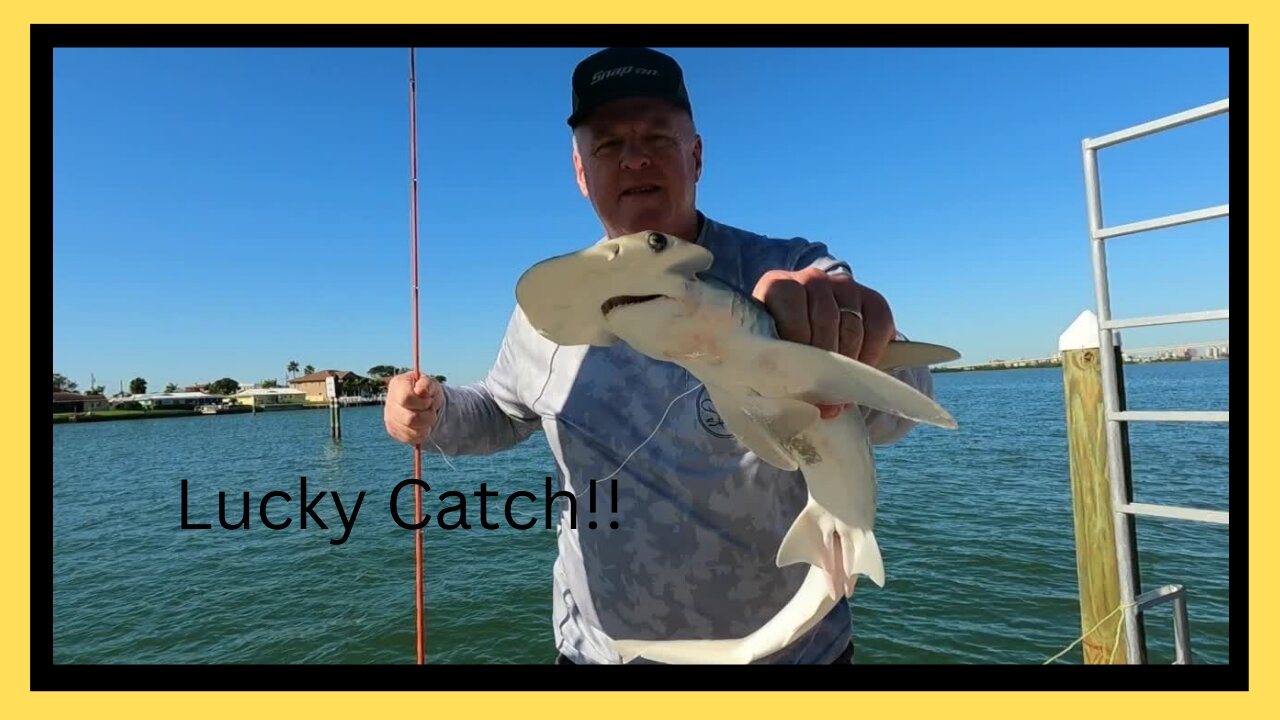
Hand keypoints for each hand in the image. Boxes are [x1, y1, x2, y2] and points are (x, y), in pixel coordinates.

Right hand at [383, 371, 443, 445]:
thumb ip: (427, 385)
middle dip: (427, 416)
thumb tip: (420, 391)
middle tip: (432, 410)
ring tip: (428, 417)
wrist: (425, 402)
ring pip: (410, 431)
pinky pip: (409, 438)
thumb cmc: (428, 391)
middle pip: (409, 418)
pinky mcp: (392, 430)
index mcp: (398, 384)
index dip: (422, 403)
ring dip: (426, 425)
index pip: (406, 398)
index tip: (429, 400)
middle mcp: (389, 401)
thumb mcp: (431, 384)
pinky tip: (423, 425)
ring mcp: (389, 417)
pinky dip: (422, 434)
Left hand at [752, 267, 895, 418]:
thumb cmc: (782, 345)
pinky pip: (879, 325)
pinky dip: (872, 354)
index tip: (801, 377)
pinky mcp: (871, 297)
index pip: (790, 307)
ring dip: (848, 365)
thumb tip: (797, 401)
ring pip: (852, 327)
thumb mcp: (772, 350)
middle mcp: (811, 278)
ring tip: (842, 393)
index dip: (798, 344)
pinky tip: (861, 373)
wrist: (810, 328)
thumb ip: (777, 364)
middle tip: (826, 399)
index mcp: (777, 286)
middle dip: (826, 364)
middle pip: (825, 320)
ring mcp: (843, 285)